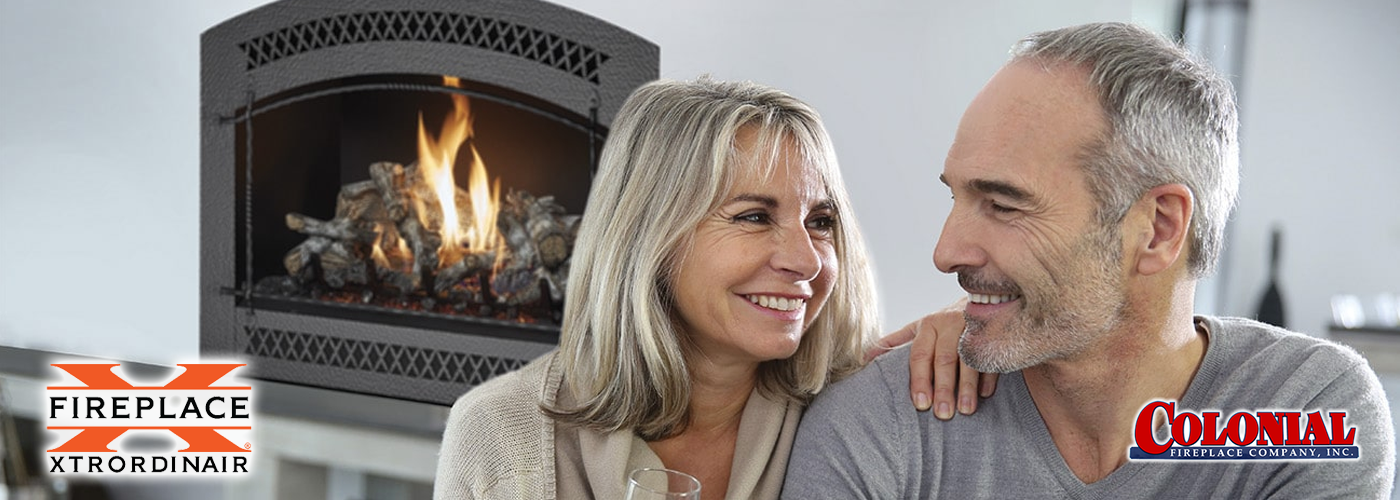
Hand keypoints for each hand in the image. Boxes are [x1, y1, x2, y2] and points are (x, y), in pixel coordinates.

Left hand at [865, 298, 996, 419]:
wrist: (982, 298)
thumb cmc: (944, 323)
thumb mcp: (920, 328)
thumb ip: (896, 342)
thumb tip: (864, 357)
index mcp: (928, 326)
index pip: (920, 355)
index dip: (920, 380)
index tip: (921, 404)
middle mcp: (949, 325)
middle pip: (944, 360)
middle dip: (944, 388)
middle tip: (942, 414)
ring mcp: (973, 329)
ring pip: (969, 360)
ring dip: (967, 386)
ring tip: (965, 410)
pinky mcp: (994, 333)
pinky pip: (991, 356)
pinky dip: (989, 376)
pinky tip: (985, 395)